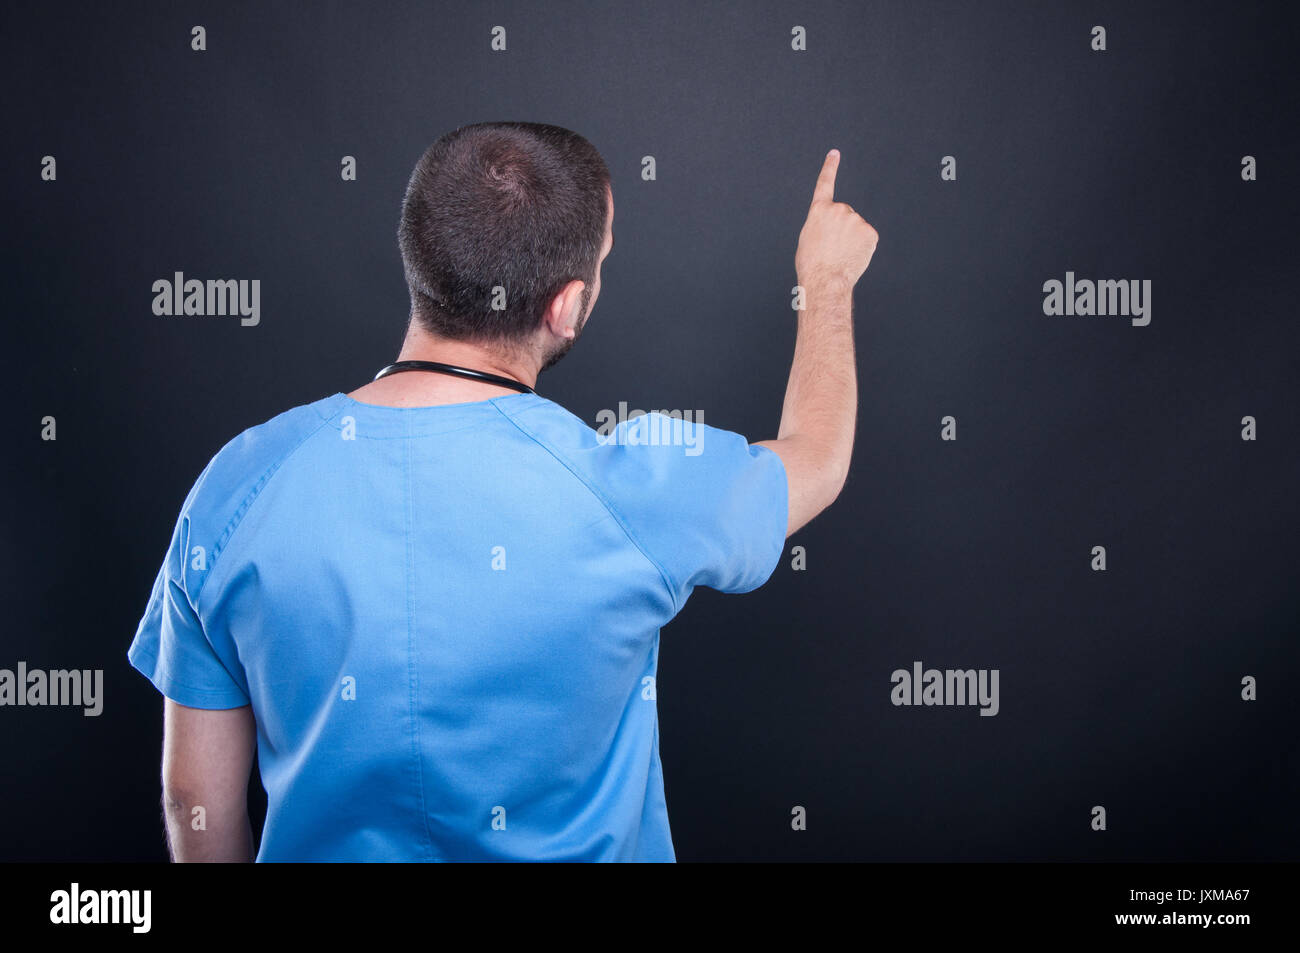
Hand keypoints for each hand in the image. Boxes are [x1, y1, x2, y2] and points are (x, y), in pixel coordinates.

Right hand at [794, 149, 878, 287]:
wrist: (825, 280)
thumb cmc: (812, 265)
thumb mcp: (808, 239)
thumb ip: (821, 225)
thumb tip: (835, 229)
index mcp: (819, 210)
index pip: (825, 184)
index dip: (830, 168)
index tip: (834, 154)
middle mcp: (838, 209)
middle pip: (845, 215)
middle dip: (842, 229)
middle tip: (833, 248)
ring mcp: (856, 219)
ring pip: (856, 228)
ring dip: (852, 239)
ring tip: (841, 255)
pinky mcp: (870, 232)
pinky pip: (867, 238)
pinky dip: (863, 247)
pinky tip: (853, 257)